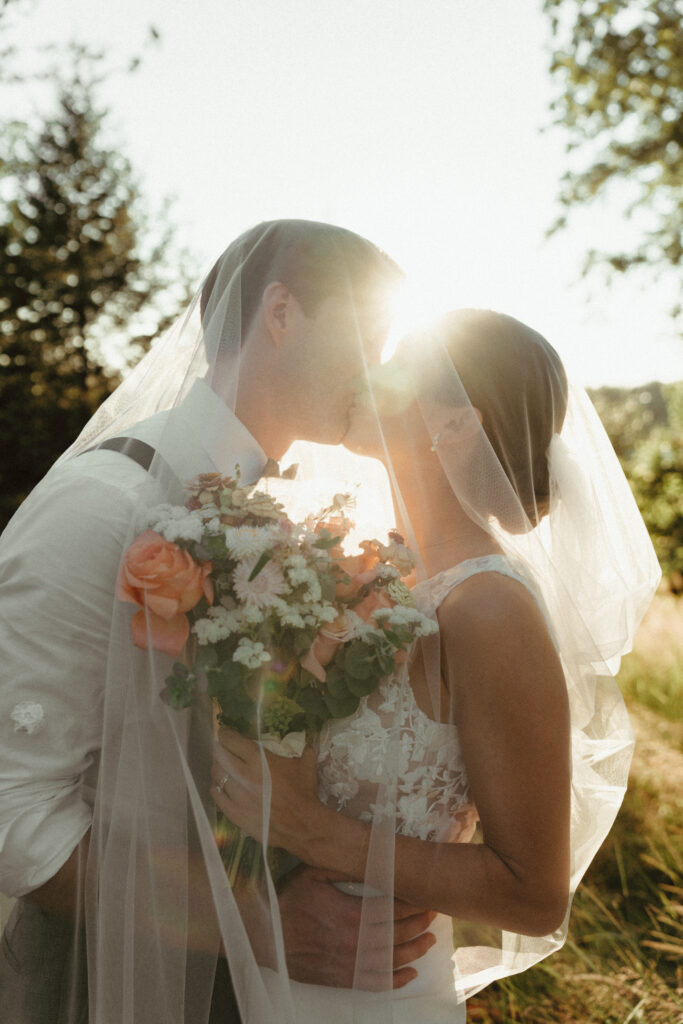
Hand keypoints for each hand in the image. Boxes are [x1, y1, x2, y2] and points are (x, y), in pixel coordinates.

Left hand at [211, 728, 321, 857]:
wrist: (301, 824)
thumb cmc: (303, 792)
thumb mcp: (306, 765)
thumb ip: (305, 749)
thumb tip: (308, 741)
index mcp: (259, 759)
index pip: (232, 741)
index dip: (225, 734)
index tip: (224, 732)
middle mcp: (244, 774)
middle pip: (220, 756)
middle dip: (219, 749)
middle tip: (222, 749)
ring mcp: (237, 795)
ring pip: (217, 775)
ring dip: (217, 768)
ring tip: (220, 767)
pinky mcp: (234, 812)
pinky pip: (217, 796)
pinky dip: (216, 788)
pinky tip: (219, 786)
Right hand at [278, 864, 437, 989]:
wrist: (265, 937)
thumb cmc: (287, 900)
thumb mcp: (313, 873)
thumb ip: (343, 867)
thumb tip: (372, 860)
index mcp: (350, 913)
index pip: (393, 909)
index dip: (414, 904)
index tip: (425, 897)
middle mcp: (355, 942)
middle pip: (398, 933)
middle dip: (420, 923)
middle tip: (433, 914)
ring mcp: (350, 964)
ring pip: (393, 960)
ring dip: (416, 950)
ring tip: (429, 941)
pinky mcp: (342, 979)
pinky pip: (376, 984)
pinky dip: (396, 980)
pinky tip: (410, 973)